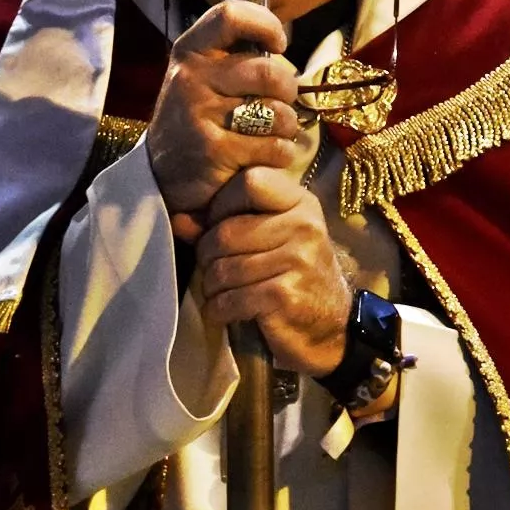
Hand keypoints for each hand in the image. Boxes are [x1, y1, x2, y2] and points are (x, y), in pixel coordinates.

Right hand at [147, 0, 300, 217]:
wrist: (160, 176)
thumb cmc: (194, 118)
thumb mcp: (200, 77)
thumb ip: (232, 55)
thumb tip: (277, 40)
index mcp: (190, 52)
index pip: (231, 15)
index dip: (266, 24)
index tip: (278, 45)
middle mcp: (191, 78)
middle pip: (269, 71)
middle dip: (287, 89)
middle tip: (281, 101)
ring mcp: (200, 114)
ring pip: (277, 112)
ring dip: (287, 125)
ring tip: (272, 131)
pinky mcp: (214, 150)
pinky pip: (274, 146)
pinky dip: (281, 153)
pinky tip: (265, 155)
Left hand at [174, 166, 352, 376]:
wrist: (331, 328)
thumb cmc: (294, 276)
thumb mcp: (270, 240)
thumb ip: (225, 224)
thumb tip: (178, 219)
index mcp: (300, 203)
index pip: (250, 182)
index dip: (222, 204)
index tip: (220, 226)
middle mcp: (303, 225)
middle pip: (226, 231)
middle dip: (208, 255)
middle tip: (213, 269)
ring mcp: (298, 259)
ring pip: (224, 268)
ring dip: (211, 287)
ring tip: (219, 292)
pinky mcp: (287, 295)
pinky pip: (232, 299)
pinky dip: (218, 310)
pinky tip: (224, 312)